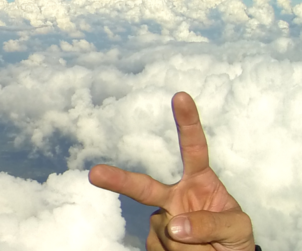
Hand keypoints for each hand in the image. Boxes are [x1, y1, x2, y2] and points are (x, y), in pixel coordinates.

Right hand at [89, 92, 255, 250]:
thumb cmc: (235, 239)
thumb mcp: (237, 228)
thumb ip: (212, 222)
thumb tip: (174, 224)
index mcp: (200, 181)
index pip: (193, 149)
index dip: (187, 122)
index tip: (180, 96)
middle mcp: (175, 196)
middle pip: (143, 186)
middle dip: (118, 180)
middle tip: (95, 174)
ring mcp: (161, 219)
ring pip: (162, 229)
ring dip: (185, 245)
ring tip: (206, 249)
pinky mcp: (154, 241)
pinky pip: (158, 247)